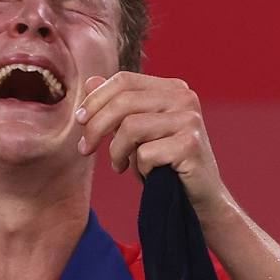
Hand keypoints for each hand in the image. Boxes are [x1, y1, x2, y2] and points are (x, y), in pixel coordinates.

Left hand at [74, 72, 233, 220]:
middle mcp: (184, 98)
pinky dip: (139, 169)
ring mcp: (190, 120)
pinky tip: (149, 175)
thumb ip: (117, 106)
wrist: (200, 199)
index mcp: (172, 88)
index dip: (95, 99)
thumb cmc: (166, 165)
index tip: (79, 121)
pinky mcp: (191, 145)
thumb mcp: (137, 132)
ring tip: (121, 166)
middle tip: (84, 149)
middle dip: (95, 127)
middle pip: (123, 102)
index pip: (124, 80)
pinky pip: (145, 154)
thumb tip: (89, 81)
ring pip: (130, 127)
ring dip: (117, 152)